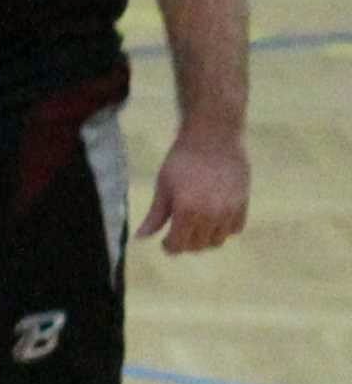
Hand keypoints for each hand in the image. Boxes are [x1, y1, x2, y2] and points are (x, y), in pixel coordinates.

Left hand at [140, 126, 248, 252]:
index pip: (178, 246)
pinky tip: (213, 218)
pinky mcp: (243, 202)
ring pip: (217, 241)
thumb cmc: (182, 160)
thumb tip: (140, 238)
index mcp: (187, 211)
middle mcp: (210, 214)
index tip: (165, 241)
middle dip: (185, 243)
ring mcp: (229, 210)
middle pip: (197, 246)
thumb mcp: (163, 187)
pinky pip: (235, 228)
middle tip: (179, 232)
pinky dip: (224, 229)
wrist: (214, 137)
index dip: (169, 246)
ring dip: (205, 238)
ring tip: (196, 226)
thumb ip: (155, 216)